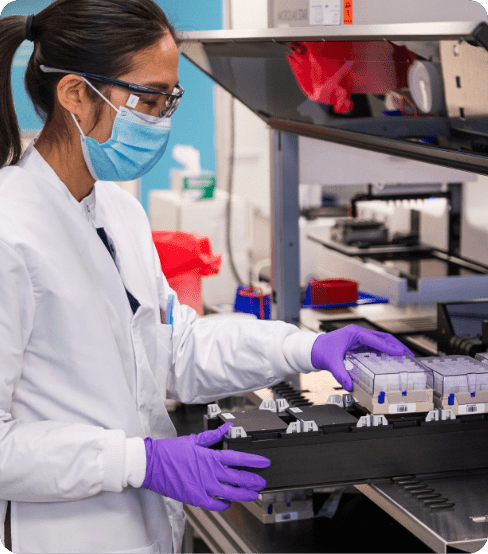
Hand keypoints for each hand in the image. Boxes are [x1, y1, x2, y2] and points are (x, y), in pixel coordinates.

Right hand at [141, 423, 269, 510]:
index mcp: (210, 457)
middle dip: (253, 480)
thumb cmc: (170, 451)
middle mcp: (210, 473)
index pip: (238, 459)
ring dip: (244, 494)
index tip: (264, 462)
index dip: (253, 461)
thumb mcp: (193, 440)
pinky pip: (214, 504)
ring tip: (253, 495)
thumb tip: (226, 427)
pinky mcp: (195, 498)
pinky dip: (224, 505)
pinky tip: (229, 503)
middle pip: (238, 478)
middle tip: (262, 482)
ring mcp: (203, 487)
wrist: (152, 464)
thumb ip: (212, 436)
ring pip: (230, 493)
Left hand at [311, 324, 412, 391]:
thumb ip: (341, 374)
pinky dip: (384, 351)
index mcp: (354, 334)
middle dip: (396, 346)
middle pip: (382, 338)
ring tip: (404, 357)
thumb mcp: (332, 363)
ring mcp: (358, 339)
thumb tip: (349, 386)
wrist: (313, 348)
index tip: (400, 353)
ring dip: (392, 348)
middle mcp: (358, 334)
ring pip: (380, 341)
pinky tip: (390, 359)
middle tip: (408, 355)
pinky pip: (374, 347)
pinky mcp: (358, 344)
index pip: (375, 340)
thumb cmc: (321, 350)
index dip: (388, 347)